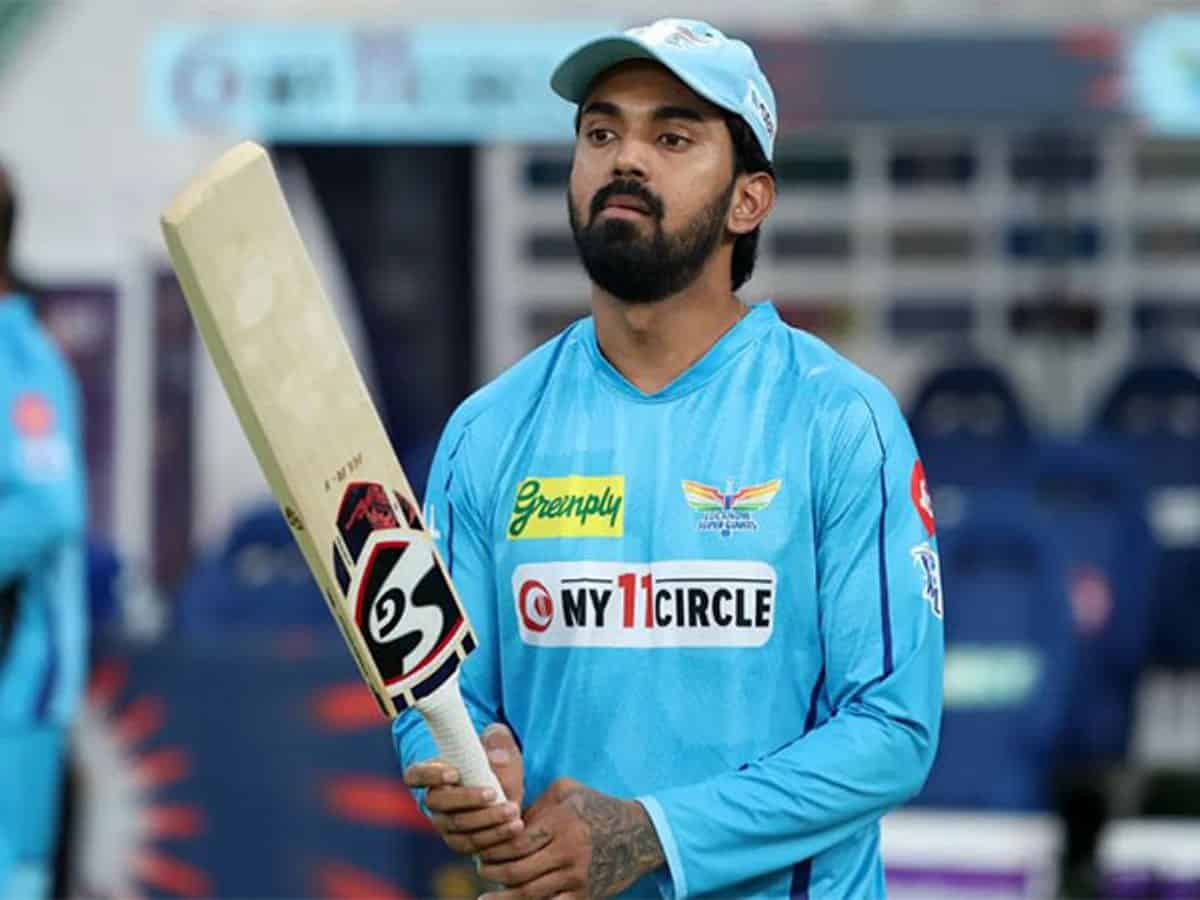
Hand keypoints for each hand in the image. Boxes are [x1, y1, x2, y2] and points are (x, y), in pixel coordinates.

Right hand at [403, 723, 525, 855]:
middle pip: (440, 803)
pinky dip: (495, 837)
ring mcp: (445, 825)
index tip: (454, 773)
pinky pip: (474, 845)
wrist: (505, 787)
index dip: (429, 775)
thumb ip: (499, 743)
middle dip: (467, 799)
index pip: (415, 775)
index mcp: (433, 771)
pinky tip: (515, 827)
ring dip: (487, 820)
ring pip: (459, 826)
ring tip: (513, 811)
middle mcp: (434, 801)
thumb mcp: (499, 742)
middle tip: (494, 793)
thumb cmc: (495, 758)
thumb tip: (497, 760)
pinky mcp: (462, 842)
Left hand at [476, 778, 663, 899]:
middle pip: (517, 871)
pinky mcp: (585, 895)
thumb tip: (507, 823)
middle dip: (493, 874)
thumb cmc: (597, 806)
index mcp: (560, 823)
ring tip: (486, 898)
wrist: (639, 833)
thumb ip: (536, 804)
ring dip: (504, 897)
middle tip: (481, 870)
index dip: (493, 849)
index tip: (481, 849)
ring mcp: (577, 876)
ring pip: (529, 894)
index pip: (515, 842)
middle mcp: (567, 851)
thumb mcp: (567, 790)